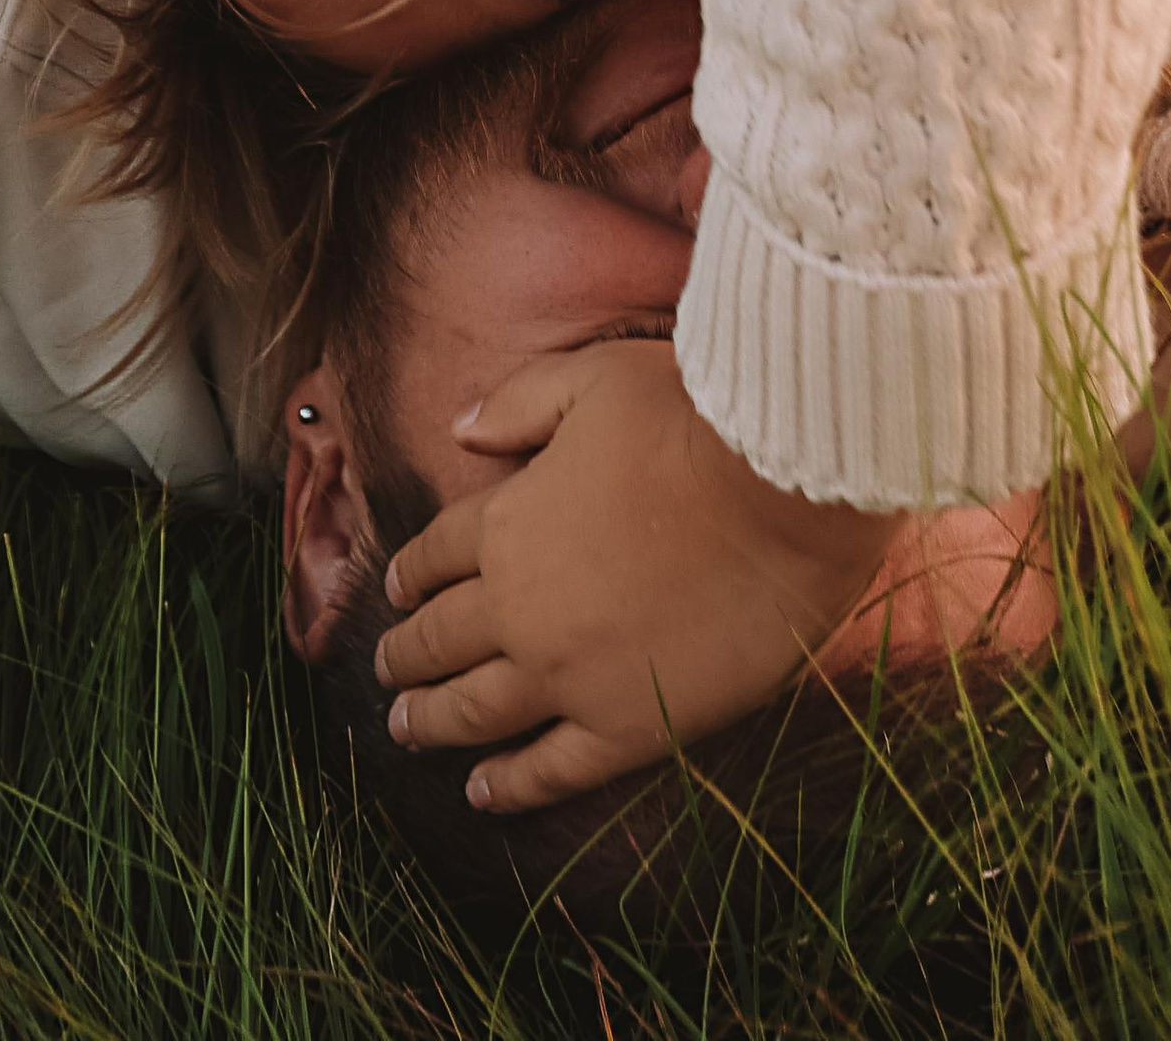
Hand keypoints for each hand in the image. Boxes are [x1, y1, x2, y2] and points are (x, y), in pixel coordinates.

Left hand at [372, 342, 888, 813]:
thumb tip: (457, 427)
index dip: (410, 576)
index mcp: (506, 521)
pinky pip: (550, 770)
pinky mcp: (626, 727)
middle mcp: (518, 607)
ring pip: (475, 712)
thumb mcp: (592, 378)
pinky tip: (482, 792)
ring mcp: (568, 675)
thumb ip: (518, 403)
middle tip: (387, 672)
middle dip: (406, 657)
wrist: (784, 488)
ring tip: (406, 729)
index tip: (397, 594)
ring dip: (432, 722)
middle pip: (441, 640)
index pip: (436, 555)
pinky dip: (509, 786)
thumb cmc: (694, 419)